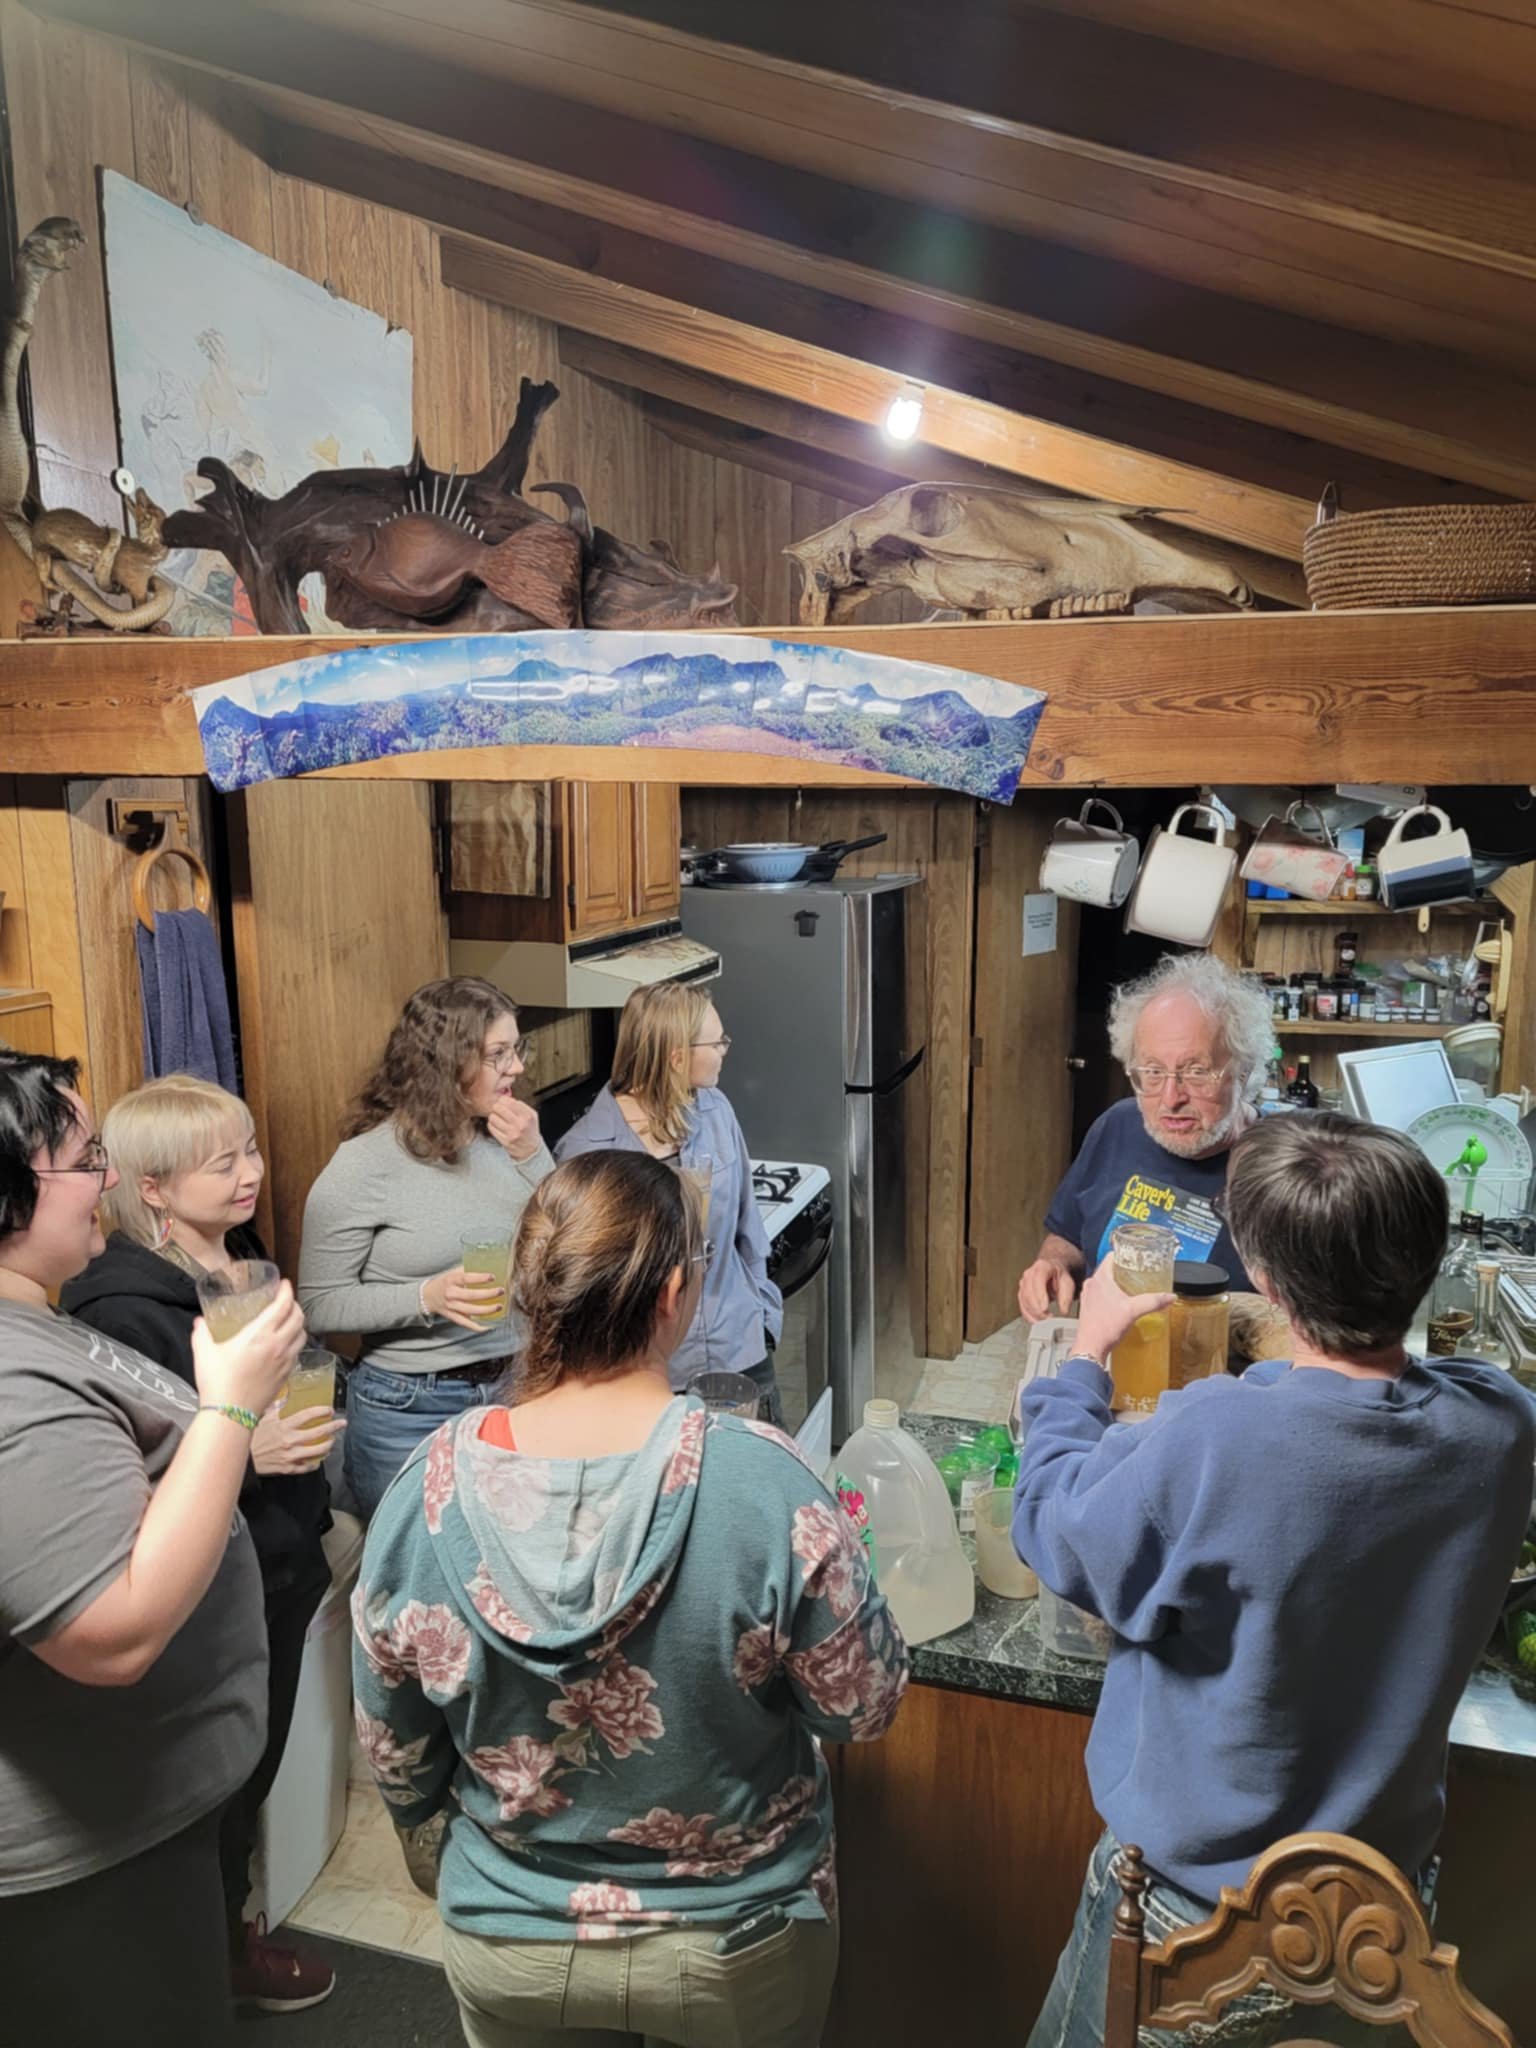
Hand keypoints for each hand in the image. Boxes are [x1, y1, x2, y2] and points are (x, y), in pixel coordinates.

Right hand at [192, 1280, 306, 1415]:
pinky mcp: (286, 1375)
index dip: (286, 1291)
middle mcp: (277, 1345)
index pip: (282, 1305)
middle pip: (298, 1317)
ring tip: (289, 1320)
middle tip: (285, 1301)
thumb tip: (200, 1322)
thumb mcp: (203, 1353)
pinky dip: (296, 1341)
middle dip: (294, 1304)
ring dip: (299, 1323)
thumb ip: (201, 1333)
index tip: (284, 1284)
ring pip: (303, 1334)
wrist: (230, 1414)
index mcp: (259, 1334)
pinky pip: (298, 1352)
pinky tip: (286, 1344)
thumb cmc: (217, 1383)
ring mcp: (285, 1361)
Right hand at [252, 1404, 345, 1475]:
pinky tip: (318, 1460)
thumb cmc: (250, 1438)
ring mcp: (290, 1455)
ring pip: (317, 1451)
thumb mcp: (262, 1419)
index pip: (308, 1415)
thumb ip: (275, 1408)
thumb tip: (283, 1397)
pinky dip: (314, 1463)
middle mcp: (290, 1440)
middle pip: (318, 1432)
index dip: (322, 1411)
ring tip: (332, 1441)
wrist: (242, 1459)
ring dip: (328, 1445)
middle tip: (341, 1423)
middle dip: (333, 1426)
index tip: (329, 1410)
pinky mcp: (288, 1468)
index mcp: (283, 1426)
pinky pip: (306, 1466)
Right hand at [422, 1264, 505, 1331]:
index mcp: (451, 1280)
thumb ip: (467, 1270)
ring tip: (499, 1307)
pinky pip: (465, 1323)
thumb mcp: (453, 1272)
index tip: (492, 1277)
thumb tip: (488, 1264)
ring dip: (486, 1310)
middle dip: (488, 1294)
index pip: (466, 1278)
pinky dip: (477, 1326)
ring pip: (470, 1311)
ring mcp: (451, 1307)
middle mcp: (451, 1294)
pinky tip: (489, 1326)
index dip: (480, 1278)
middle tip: (501, 1291)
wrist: (428, 1296)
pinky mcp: (452, 1316)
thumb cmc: (445, 1282)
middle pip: (471, 1296)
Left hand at [488, 1094, 541, 1162]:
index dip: (502, 1100)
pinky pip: (491, 1127)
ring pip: (493, 1117)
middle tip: (497, 1109)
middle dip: (496, 1107)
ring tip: (497, 1118)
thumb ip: (521, 1105)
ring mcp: (512, 1133)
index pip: (509, 1101)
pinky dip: (492, 1125)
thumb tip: (505, 1098)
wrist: (530, 1150)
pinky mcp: (505, 1141)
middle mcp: (520, 1124)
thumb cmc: (529, 1129)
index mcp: (528, 1115)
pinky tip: (496, 1125)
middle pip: (498, 1108)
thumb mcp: (532, 1115)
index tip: (502, 1102)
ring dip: (493, 1116)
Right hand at [1019, 1256, 1077, 1321]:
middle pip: (1028, 1292)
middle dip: (1037, 1308)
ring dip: (1033, 1313)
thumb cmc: (1059, 1276)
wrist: (1053, 1271)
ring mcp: (1023, 1283)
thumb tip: (1063, 1311)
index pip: (1038, 1280)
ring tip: (1045, 1321)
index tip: (1045, 1308)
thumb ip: (1066, 1296)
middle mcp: (1029, 1274)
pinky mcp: (1021, 1293)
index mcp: (1042, 1267)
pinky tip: (1037, 1321)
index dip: (1040, 1295)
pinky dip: (1029, 1316)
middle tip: (1048, 1318)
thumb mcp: (1067, 1283)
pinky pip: (1022, 1306)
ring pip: (1024, 1300)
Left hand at [1071, 1262, 1174, 1366]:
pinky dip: (1111, 1294)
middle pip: (1109, 1269)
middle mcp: (1091, 1284)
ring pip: (1104, 1282)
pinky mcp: (1088, 1307)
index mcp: (1100, 1278)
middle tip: (1139, 1272)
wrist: (1091, 1347)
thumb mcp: (1134, 1311)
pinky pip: (1101, 1294)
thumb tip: (1170, 1296)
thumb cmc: (1105, 1328)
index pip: (1111, 1256)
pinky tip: (1122, 1303)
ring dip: (1117, 1283)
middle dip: (1124, 1270)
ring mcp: (1088, 1296)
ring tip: (1132, 1287)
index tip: (1136, 1256)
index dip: (1124, 1254)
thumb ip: (1153, 1301)